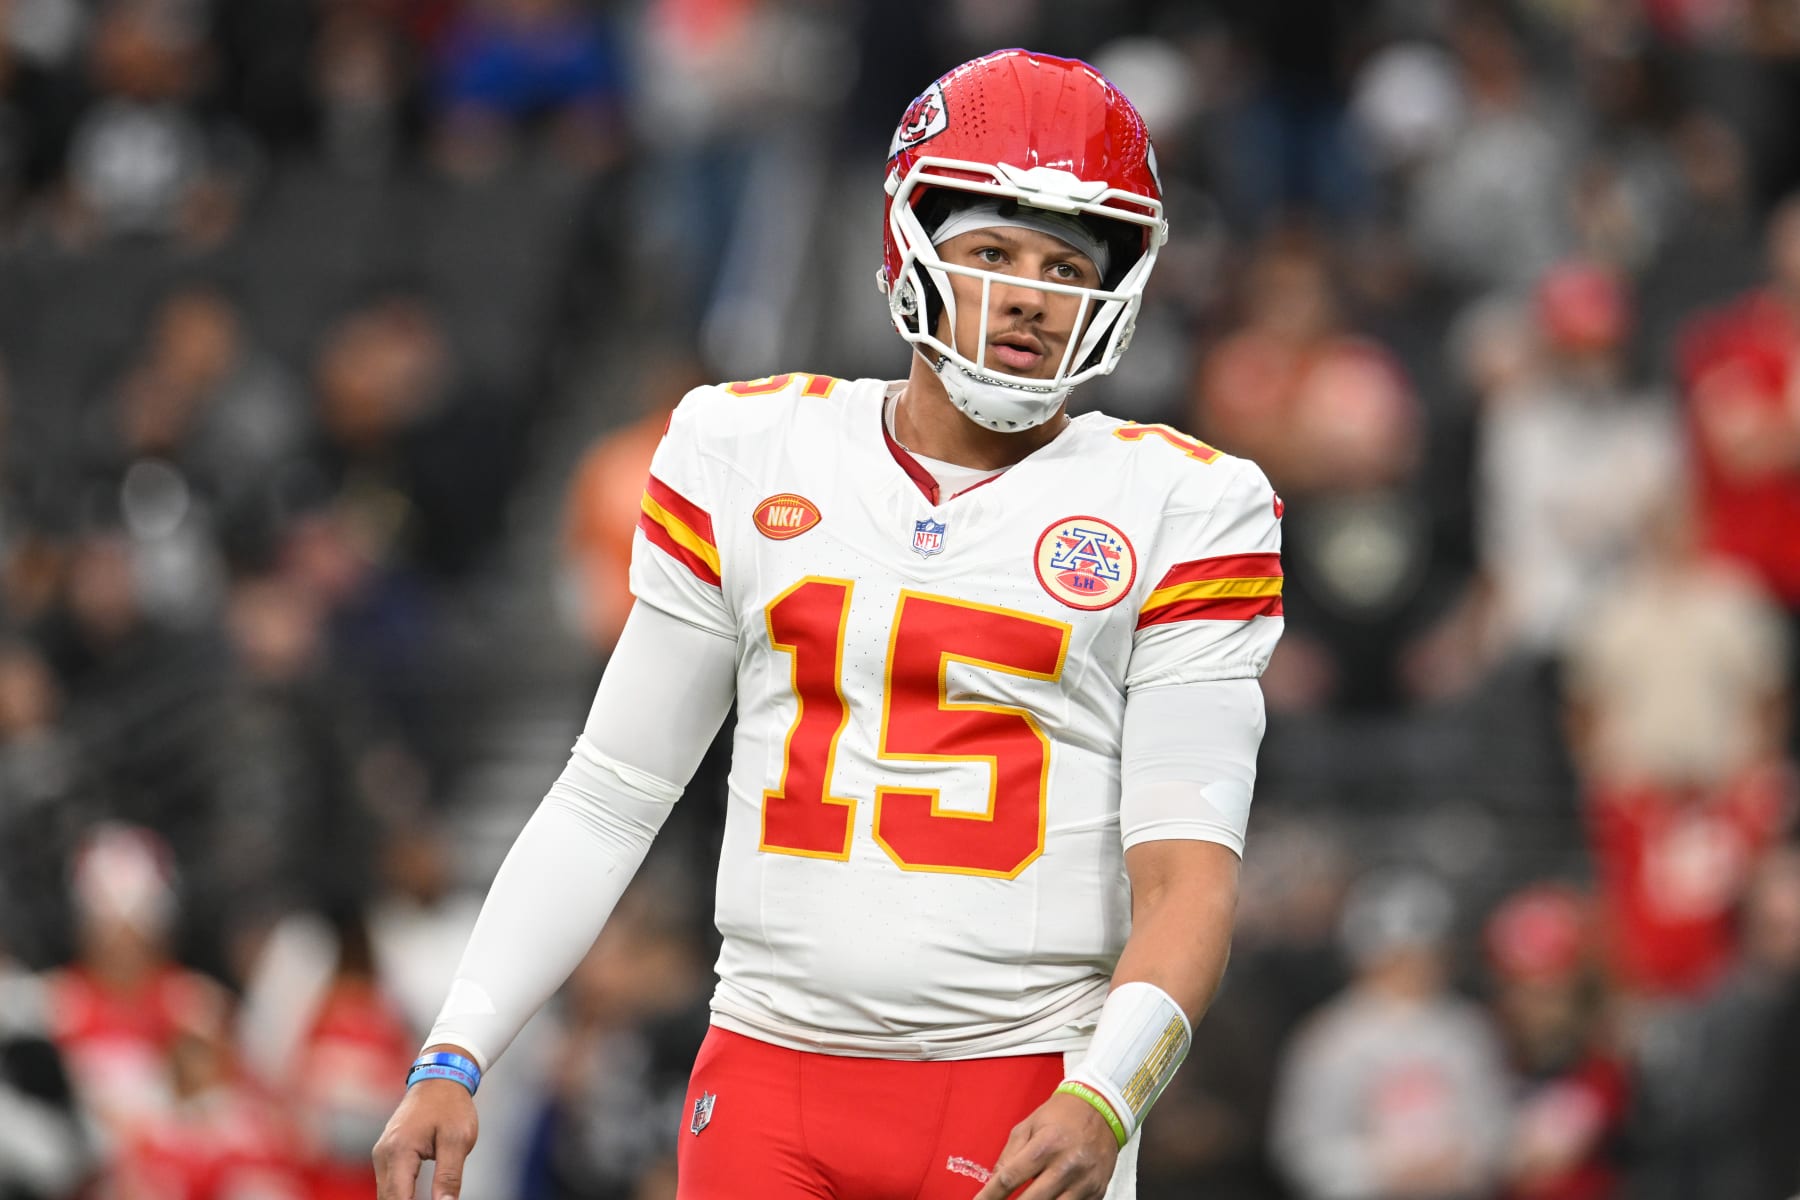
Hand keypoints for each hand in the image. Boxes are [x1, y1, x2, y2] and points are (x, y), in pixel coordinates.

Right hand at [373, 1079, 478, 1199]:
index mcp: (399, 1151)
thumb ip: (449, 1176)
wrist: (440, 1077)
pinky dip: (400, 1196)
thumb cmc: (451, 1105)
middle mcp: (383, 1155)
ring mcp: (381, 1154)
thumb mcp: (458, 1140)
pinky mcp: (386, 1154)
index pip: (399, 1199)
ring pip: (386, 1194)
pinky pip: (389, 1184)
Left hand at [972, 1091, 1121, 1199]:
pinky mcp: (1096, 1192)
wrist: (1102, 1109)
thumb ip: (1009, 1154)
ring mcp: (1084, 1182)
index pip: (1010, 1178)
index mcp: (1046, 1145)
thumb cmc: (1062, 1116)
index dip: (990, 1196)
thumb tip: (993, 1180)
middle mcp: (1066, 1166)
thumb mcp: (1029, 1125)